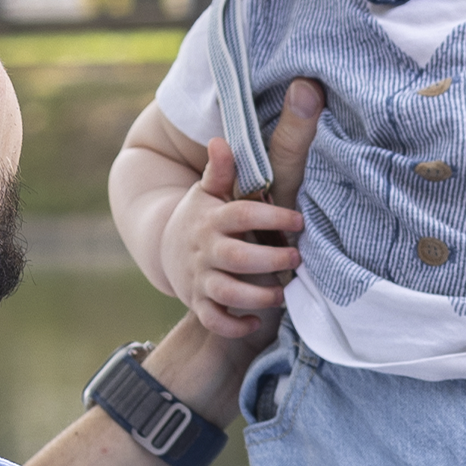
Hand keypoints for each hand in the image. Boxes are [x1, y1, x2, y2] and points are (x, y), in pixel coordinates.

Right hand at [163, 80, 324, 340]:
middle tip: (297, 258)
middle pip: (237, 257)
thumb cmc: (203, 217)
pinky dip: (234, 325)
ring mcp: (201, 279)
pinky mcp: (200, 303)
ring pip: (227, 292)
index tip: (298, 220)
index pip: (241, 215)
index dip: (271, 218)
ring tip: (283, 292)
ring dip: (258, 295)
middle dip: (270, 260)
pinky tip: (256, 321)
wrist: (167, 250)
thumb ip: (221, 171)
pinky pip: (214, 320)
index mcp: (212, 219)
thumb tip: (220, 140)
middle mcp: (206, 250)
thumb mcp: (208, 191)